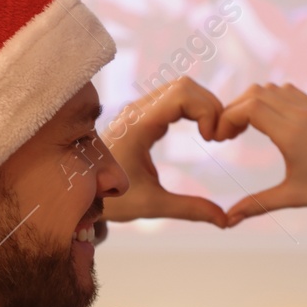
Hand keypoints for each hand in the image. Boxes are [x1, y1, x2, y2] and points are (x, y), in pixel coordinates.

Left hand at [99, 76, 229, 226]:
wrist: (81, 190)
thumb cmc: (112, 198)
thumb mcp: (151, 205)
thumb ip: (189, 209)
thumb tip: (225, 220)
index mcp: (138, 126)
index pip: (181, 94)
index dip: (206, 109)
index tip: (213, 138)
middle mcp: (138, 111)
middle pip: (184, 85)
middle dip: (210, 106)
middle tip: (219, 137)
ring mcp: (140, 110)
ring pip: (181, 87)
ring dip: (203, 105)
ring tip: (213, 134)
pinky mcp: (143, 114)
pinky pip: (174, 97)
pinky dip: (194, 108)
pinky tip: (202, 132)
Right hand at [213, 83, 306, 224]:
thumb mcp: (293, 196)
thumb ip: (257, 204)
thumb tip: (227, 220)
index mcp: (292, 134)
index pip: (249, 107)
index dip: (228, 117)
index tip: (220, 138)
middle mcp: (301, 114)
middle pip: (255, 92)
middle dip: (235, 109)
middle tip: (228, 134)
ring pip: (271, 88)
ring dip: (252, 102)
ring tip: (245, 128)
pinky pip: (288, 91)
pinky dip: (271, 99)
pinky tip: (269, 122)